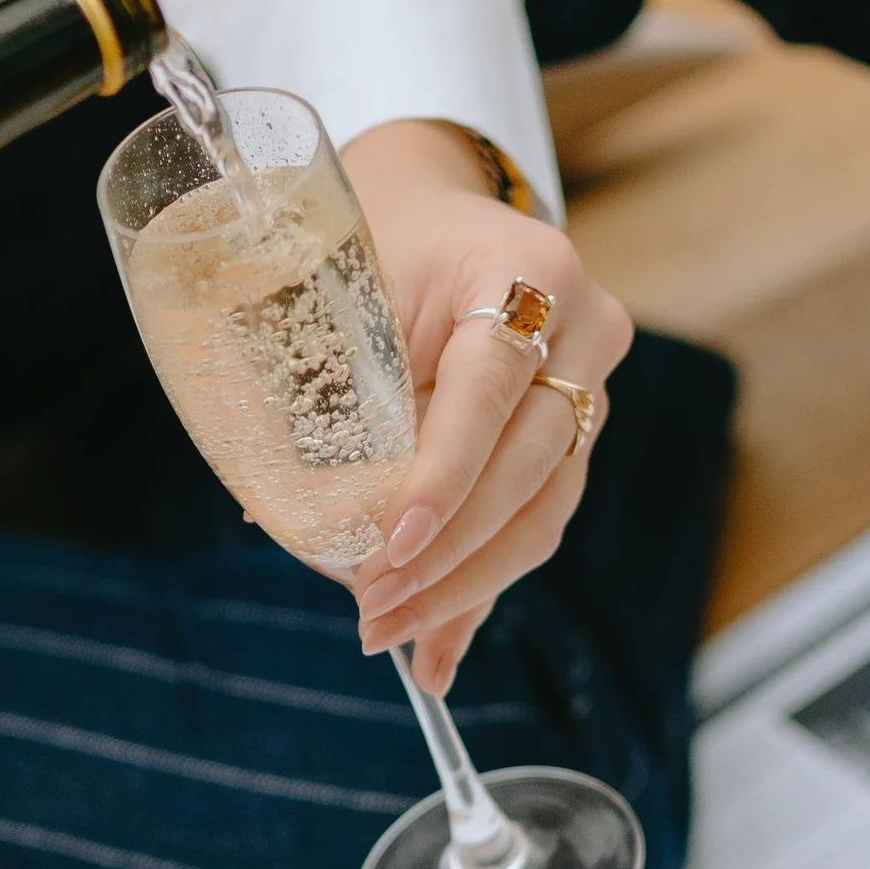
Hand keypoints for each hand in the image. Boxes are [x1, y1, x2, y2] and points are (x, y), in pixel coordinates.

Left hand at [344, 119, 630, 695]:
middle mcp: (582, 328)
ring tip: (387, 634)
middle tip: (374, 607)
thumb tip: (276, 520)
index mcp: (528, 268)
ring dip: (462, 585)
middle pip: (530, 464)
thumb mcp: (355, 290)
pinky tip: (437, 656)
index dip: (446, 474)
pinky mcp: (578, 437)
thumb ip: (338, 389)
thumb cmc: (381, 245)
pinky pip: (535, 524)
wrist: (436, 212)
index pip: (493, 387)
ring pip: (543, 509)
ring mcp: (593, 385)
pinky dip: (478, 591)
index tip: (394, 542)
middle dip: (450, 551)